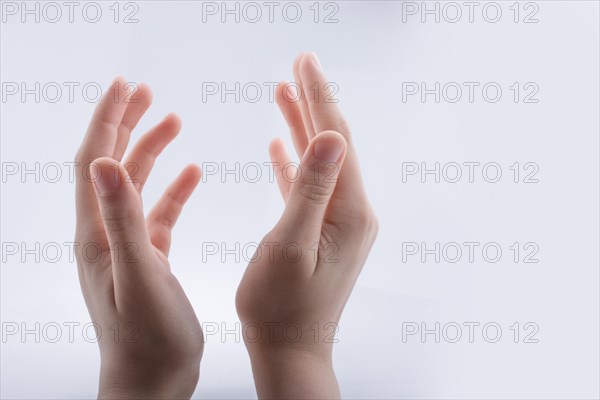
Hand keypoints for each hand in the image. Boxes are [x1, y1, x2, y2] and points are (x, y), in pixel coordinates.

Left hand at [74, 77, 202, 398]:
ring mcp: (129, 246)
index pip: (94, 162)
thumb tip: (104, 164)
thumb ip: (122, 220)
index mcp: (97, 234)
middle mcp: (107, 234)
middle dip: (125, 124)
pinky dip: (174, 190)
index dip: (107, 121)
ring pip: (137, 186)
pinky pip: (161, 214)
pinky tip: (193, 174)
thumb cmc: (147, 339)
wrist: (153, 380)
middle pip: (111, 165)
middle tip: (146, 91)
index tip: (125, 86)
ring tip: (174, 120)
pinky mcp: (150, 259)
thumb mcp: (137, 276)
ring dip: (153, 152)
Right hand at [236, 53, 378, 398]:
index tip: (304, 61)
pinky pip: (308, 186)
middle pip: (332, 145)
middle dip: (314, 103)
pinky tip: (280, 145)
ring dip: (303, 127)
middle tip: (299, 64)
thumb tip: (332, 136)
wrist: (289, 348)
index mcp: (349, 212)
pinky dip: (294, 162)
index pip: (336, 140)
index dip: (319, 98)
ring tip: (285, 93)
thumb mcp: (291, 244)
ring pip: (320, 162)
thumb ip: (311, 188)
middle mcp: (353, 212)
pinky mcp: (323, 232)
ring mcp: (339, 222)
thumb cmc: (281, 305)